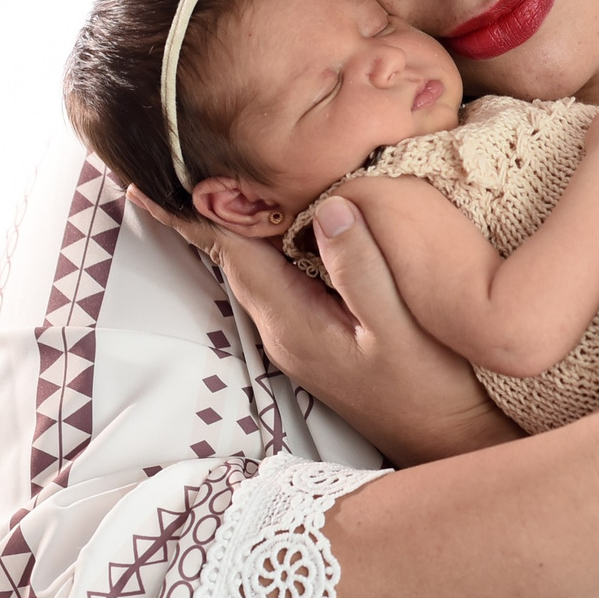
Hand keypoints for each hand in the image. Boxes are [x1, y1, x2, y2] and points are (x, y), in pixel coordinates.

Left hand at [126, 188, 517, 466]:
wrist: (447, 442)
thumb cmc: (430, 387)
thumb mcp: (401, 327)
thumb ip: (363, 269)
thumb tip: (329, 206)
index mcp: (291, 321)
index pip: (230, 253)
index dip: (194, 213)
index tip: (151, 178)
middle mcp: (282, 330)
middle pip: (236, 256)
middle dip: (211, 209)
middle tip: (187, 156)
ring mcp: (298, 337)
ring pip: (258, 266)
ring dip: (242, 225)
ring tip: (224, 176)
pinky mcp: (319, 337)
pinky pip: (283, 277)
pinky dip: (274, 242)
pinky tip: (287, 218)